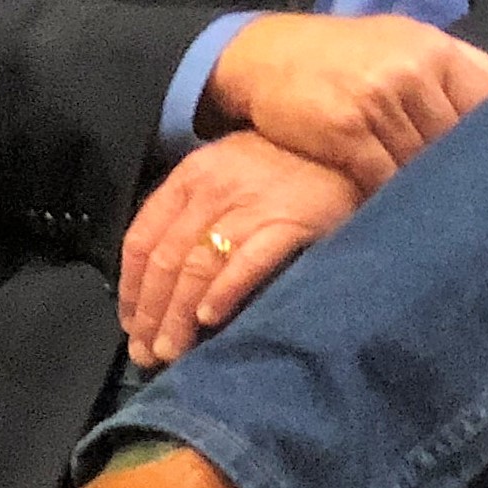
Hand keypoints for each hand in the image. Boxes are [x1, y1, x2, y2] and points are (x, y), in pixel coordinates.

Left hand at [117, 132, 367, 366]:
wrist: (354, 135)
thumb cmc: (289, 162)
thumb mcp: (230, 171)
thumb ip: (197, 211)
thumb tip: (165, 279)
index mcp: (191, 176)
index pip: (142, 240)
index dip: (132, 290)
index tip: (132, 326)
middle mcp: (214, 189)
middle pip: (167, 261)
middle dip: (152, 314)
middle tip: (149, 353)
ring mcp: (252, 205)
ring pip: (198, 268)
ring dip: (179, 315)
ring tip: (174, 350)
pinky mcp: (290, 221)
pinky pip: (246, 263)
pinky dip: (224, 292)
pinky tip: (211, 318)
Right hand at [203, 12, 487, 191]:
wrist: (266, 53)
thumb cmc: (349, 54)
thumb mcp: (407, 43)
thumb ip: (457, 72)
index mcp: (439, 50)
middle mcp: (413, 72)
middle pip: (459, 138)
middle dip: (467, 171)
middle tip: (482, 205)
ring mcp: (379, 100)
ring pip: (423, 162)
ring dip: (430, 191)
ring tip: (446, 218)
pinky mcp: (345, 130)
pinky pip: (383, 177)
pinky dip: (390, 198)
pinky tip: (399, 213)